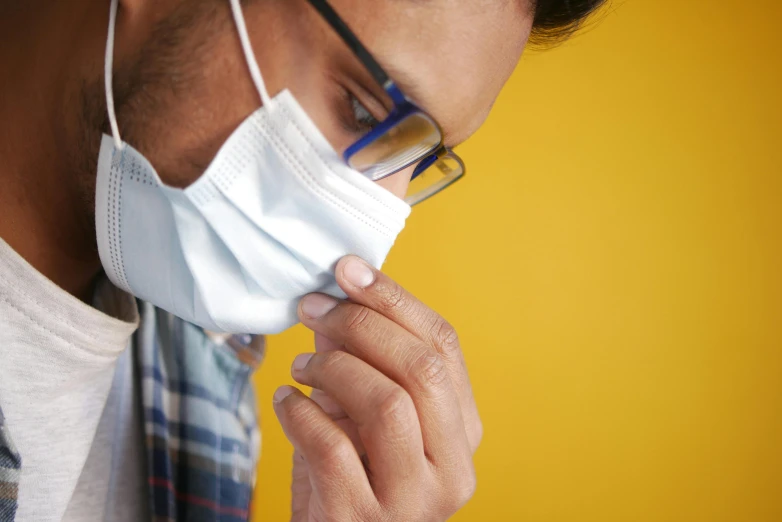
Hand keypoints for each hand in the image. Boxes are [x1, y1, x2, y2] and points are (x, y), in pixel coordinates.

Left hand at [273, 255, 482, 521]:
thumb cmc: (352, 479)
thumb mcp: (367, 417)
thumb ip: (363, 361)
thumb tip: (338, 298)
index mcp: (463, 434)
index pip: (445, 346)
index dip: (395, 299)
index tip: (349, 269)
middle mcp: (453, 468)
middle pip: (422, 368)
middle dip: (362, 323)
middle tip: (315, 308)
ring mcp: (412, 501)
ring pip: (387, 403)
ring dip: (334, 367)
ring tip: (301, 365)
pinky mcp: (363, 520)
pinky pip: (333, 446)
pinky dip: (301, 412)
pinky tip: (288, 403)